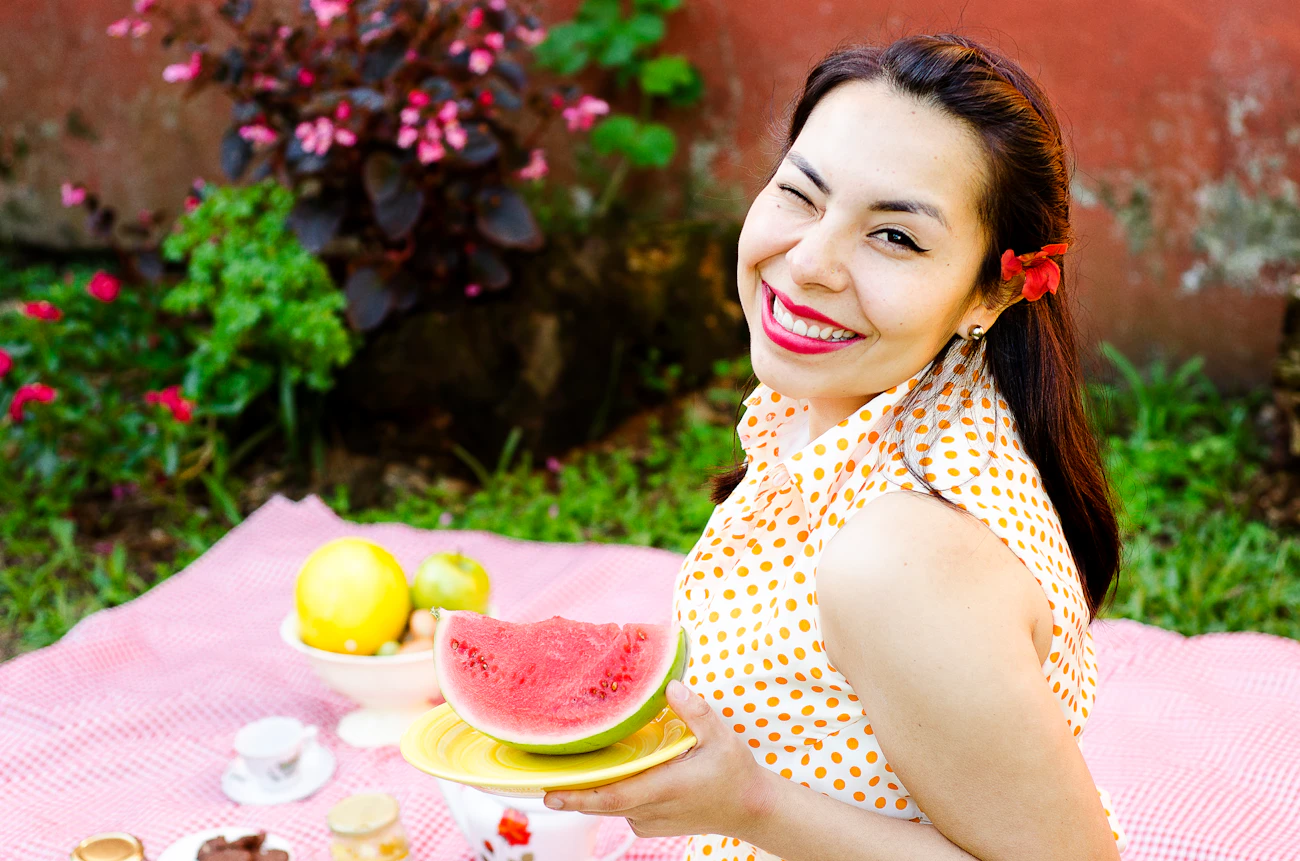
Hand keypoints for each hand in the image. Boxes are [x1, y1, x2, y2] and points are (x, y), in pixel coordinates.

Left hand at [543, 679, 773, 839]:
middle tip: (538, 775)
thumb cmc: (735, 772)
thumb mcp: (721, 736)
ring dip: (589, 790)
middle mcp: (651, 809)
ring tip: (563, 768)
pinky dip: (609, 792)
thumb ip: (695, 711)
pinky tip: (603, 772)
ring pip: (609, 805)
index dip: (579, 796)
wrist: (749, 809)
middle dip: (570, 791)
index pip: (612, 796)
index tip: (550, 793)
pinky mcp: (650, 823)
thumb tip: (671, 686)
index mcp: (665, 787)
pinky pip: (620, 808)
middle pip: (600, 802)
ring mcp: (649, 820)